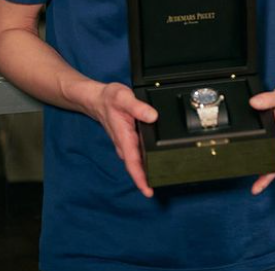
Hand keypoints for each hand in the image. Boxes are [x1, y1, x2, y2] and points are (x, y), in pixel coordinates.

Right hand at [91, 82, 157, 197]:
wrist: (97, 99)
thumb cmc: (109, 99)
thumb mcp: (123, 98)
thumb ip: (138, 107)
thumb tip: (153, 116)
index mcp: (124, 138)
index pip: (133, 164)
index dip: (141, 179)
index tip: (148, 192)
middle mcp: (124, 144)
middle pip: (136, 167)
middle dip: (147, 179)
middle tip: (162, 187)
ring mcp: (125, 143)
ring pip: (137, 162)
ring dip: (146, 172)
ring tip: (161, 178)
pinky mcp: (128, 140)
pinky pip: (137, 154)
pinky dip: (145, 161)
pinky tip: (154, 161)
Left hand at [249, 81, 274, 194]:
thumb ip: (269, 99)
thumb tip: (254, 102)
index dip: (266, 178)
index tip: (256, 189)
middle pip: (271, 164)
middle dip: (261, 177)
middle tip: (250, 187)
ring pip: (267, 157)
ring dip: (258, 166)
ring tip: (244, 173)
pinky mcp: (272, 132)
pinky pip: (264, 146)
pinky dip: (257, 153)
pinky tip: (247, 155)